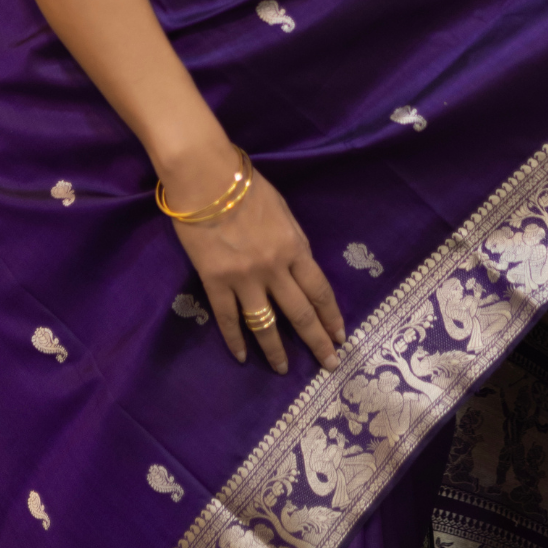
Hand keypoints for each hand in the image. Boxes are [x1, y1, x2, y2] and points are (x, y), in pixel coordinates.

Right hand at [159, 141, 345, 373]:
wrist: (206, 178)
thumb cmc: (247, 186)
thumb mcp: (283, 211)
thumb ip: (293, 242)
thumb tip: (298, 267)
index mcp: (295, 248)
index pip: (320, 291)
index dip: (331, 317)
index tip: (340, 336)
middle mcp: (275, 269)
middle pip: (300, 314)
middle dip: (317, 342)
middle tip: (329, 365)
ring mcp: (244, 278)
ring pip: (265, 324)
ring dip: (276, 351)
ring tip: (282, 370)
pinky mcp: (215, 281)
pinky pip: (228, 318)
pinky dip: (235, 340)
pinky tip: (242, 357)